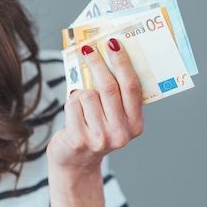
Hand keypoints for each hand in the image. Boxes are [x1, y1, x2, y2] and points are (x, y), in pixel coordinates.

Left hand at [47, 38, 144, 173]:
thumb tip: (104, 55)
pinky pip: (73, 105)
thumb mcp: (113, 117)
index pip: (131, 87)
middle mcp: (121, 134)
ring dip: (81, 92)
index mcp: (135, 125)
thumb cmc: (96, 130)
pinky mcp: (79, 140)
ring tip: (82, 103)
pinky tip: (74, 114)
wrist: (76, 163)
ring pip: (87, 95)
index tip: (113, 43)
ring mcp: (100, 138)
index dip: (122, 62)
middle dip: (97, 63)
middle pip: (109, 87)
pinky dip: (71, 103)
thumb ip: (115, 95)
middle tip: (88, 48)